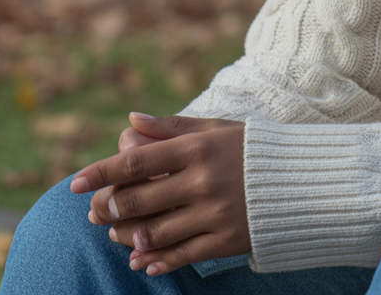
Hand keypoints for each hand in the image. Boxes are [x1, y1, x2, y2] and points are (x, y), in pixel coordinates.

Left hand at [71, 113, 248, 275]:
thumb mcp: (217, 129)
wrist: (305, 179)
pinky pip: (179, 256)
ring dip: (126, 235)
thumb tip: (131, 120)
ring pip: (152, 232)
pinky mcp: (225, 240)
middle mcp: (203, 181)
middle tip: (97, 211)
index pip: (138, 160)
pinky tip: (141, 260)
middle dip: (108, 208)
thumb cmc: (254, 149)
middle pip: (138, 200)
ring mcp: (214, 213)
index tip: (75, 183)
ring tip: (117, 232)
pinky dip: (154, 260)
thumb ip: (173, 127)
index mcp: (199, 148)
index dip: (102, 172)